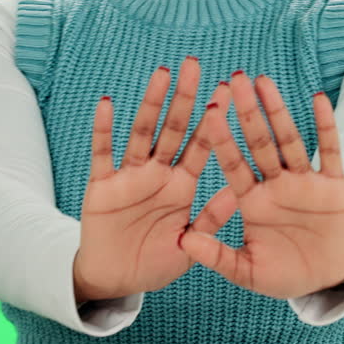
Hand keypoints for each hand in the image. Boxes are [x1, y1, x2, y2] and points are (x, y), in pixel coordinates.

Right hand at [73, 56, 231, 302]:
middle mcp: (157, 173)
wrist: (116, 280)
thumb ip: (211, 219)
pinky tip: (107, 104)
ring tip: (162, 73)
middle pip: (174, 128)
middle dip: (185, 97)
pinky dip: (104, 130)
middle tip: (195, 64)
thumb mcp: (190, 244)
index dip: (214, 120)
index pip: (201, 145)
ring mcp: (129, 176)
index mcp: (182, 185)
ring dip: (151, 103)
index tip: (227, 91)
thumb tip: (241, 191)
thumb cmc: (156, 262)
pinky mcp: (102, 186)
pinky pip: (103, 154)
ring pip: (142, 132)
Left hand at [179, 70, 343, 299]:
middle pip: (259, 142)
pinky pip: (330, 151)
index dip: (222, 139)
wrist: (327, 280)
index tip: (209, 111)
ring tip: (265, 81)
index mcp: (252, 201)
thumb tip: (182, 242)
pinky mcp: (334, 185)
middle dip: (247, 112)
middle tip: (234, 79)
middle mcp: (275, 184)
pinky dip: (325, 126)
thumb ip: (216, 256)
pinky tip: (319, 100)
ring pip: (289, 140)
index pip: (233, 164)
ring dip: (278, 111)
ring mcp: (305, 182)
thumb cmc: (284, 275)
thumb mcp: (246, 271)